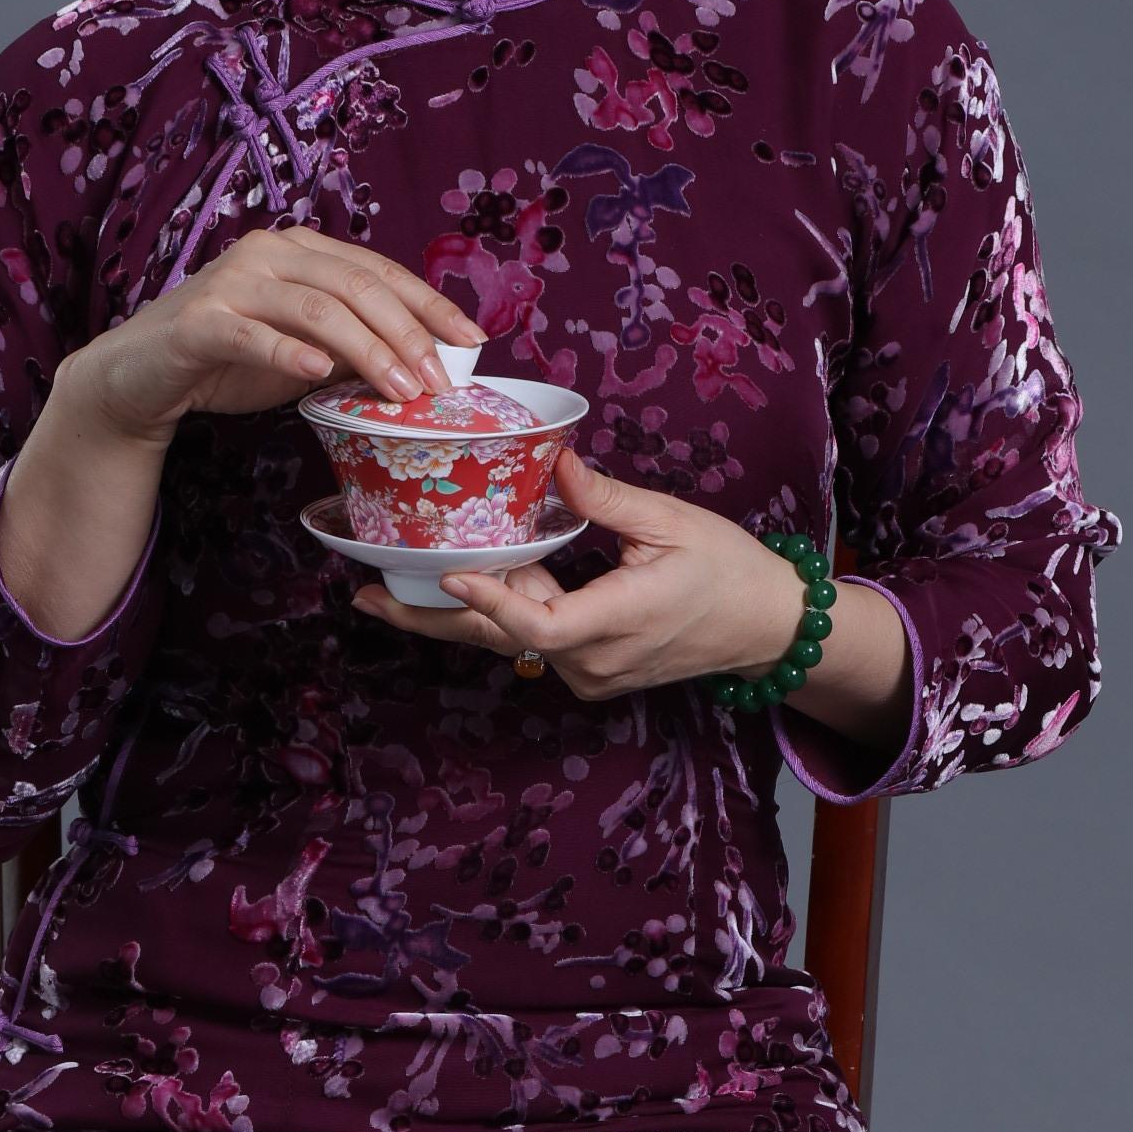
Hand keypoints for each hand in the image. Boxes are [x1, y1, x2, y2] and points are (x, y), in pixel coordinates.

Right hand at [61, 227, 482, 449]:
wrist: (141, 376)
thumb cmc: (229, 359)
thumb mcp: (304, 352)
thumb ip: (354, 346)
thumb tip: (424, 363)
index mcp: (300, 250)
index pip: (379, 271)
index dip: (430, 305)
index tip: (471, 341)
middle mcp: (268, 253)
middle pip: (355, 286)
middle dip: (406, 335)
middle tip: (438, 381)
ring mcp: (231, 282)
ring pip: (315, 308)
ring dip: (365, 350)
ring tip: (399, 391)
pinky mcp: (199, 321)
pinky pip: (253, 334)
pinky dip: (289, 354)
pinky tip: (319, 374)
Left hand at [352, 447, 808, 698]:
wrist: (767, 627)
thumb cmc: (728, 571)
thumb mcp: (671, 522)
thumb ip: (605, 498)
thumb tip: (556, 458)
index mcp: (617, 621)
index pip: (537, 623)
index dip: (489, 601)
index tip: (449, 575)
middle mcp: (593, 661)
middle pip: (500, 640)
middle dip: (431, 617)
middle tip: (365, 598)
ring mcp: (590, 674)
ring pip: (511, 642)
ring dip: (461, 611)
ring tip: (388, 593)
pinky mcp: (591, 672)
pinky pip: (533, 643)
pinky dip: (500, 613)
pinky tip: (462, 586)